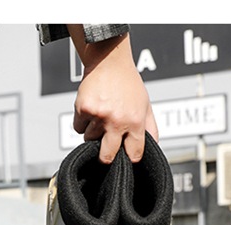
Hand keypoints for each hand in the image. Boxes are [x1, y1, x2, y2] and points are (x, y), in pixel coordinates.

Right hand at [68, 27, 158, 163]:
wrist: (109, 61)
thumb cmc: (128, 83)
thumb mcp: (145, 105)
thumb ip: (150, 129)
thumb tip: (152, 148)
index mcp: (135, 121)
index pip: (134, 153)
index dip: (129, 156)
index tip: (126, 154)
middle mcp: (117, 120)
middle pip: (107, 156)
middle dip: (106, 156)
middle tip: (105, 149)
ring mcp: (99, 115)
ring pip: (89, 139)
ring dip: (93, 132)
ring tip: (100, 115)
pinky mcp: (83, 109)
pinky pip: (78, 128)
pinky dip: (82, 122)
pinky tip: (91, 109)